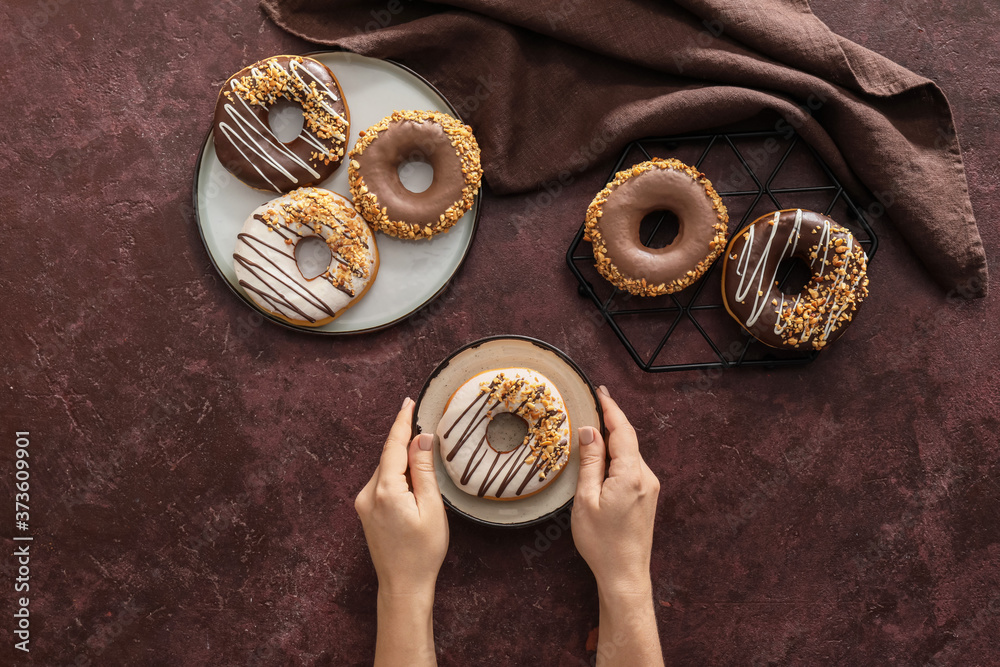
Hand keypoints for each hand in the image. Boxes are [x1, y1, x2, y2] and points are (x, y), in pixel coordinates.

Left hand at [355, 397, 448, 595]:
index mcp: (386, 490)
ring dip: (401, 460)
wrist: (403, 585)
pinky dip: (396, 474)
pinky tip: (411, 480)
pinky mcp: (365, 511)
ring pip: (385, 469)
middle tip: (423, 425)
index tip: (408, 402)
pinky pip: (381, 482)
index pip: (393, 446)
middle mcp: (368, 493)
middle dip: (405, 441)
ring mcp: (363, 503)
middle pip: (388, 456)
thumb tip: (421, 439)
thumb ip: (423, 470)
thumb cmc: (423, 551)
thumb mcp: (431, 508)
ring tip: (422, 457)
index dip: (401, 422)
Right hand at [572, 385, 659, 594]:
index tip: (600, 391)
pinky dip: (617, 456)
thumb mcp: (586, 500)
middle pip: (627, 439)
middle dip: (610, 421)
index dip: (611, 408)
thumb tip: (590, 431)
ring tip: (590, 432)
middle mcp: (646, 477)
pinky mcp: (647, 495)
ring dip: (612, 440)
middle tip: (590, 406)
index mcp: (631, 475)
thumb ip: (590, 462)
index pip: (622, 430)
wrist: (625, 574)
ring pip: (629, 453)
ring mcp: (650, 487)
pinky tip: (601, 459)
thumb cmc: (601, 542)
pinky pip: (632, 466)